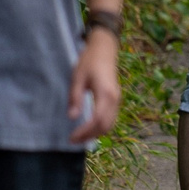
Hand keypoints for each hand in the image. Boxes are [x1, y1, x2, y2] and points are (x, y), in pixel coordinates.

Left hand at [67, 28, 120, 143]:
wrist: (104, 49)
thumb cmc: (89, 62)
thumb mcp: (77, 78)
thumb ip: (76, 98)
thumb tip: (72, 117)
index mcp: (106, 93)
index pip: (97, 119)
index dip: (84, 131)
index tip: (71, 137)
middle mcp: (115, 98)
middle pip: (106, 125)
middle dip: (90, 136)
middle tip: (73, 140)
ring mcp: (117, 98)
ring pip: (110, 123)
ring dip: (96, 133)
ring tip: (80, 136)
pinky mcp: (115, 98)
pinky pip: (111, 117)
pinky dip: (101, 126)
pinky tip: (89, 127)